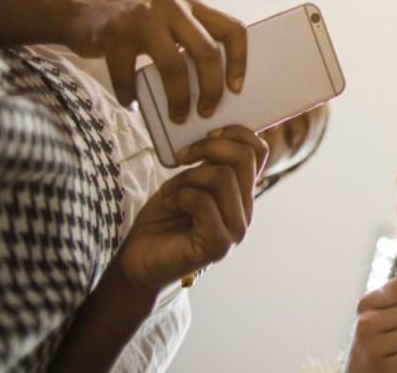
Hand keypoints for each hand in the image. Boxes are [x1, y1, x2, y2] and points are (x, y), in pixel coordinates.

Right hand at [65, 0, 245, 122]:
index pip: (233, 29)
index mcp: (192, 7)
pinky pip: (128, 73)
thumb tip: (218, 90)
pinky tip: (132, 104)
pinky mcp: (114, 32)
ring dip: (177, 98)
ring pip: (173, 64)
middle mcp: (172, 7)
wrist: (80, 12)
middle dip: (211, 88)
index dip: (240, 61)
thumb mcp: (170, 25)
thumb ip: (191, 44)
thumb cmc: (134, 28)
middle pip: (206, 51)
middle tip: (207, 111)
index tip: (237, 89)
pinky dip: (130, 94)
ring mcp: (142, 17)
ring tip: (176, 117)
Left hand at [115, 126, 267, 293]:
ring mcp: (235, 230)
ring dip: (188, 176)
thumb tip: (215, 134)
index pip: (259, 151)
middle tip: (181, 157)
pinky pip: (204, 203)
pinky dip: (181, 195)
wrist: (137, 262)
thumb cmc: (161, 221)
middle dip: (208, 148)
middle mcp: (245, 211)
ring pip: (224, 178)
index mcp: (242, 194)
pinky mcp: (217, 244)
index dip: (235, 133)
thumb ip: (208, 165)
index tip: (206, 133)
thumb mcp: (188, 182)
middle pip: (245, 158)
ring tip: (171, 190)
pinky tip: (169, 203)